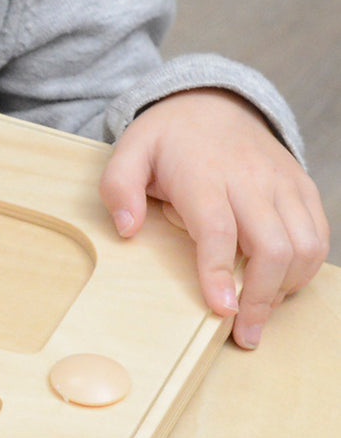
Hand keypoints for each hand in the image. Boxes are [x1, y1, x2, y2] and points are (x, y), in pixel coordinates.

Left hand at [99, 88, 328, 348]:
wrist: (212, 103)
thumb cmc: (167, 138)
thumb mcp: (128, 153)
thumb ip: (118, 189)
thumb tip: (127, 228)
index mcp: (205, 177)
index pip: (219, 232)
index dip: (221, 275)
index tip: (221, 311)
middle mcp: (251, 181)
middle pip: (272, 247)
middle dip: (261, 297)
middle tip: (244, 335)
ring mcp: (282, 184)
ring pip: (304, 244)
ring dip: (286, 287)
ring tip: (259, 313)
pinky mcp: (301, 188)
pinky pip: (318, 233)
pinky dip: (306, 266)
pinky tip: (280, 287)